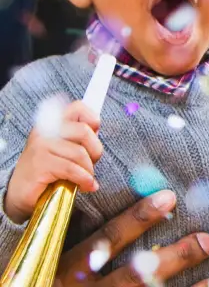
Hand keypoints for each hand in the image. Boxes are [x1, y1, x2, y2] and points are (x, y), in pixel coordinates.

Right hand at [5, 100, 102, 222]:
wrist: (20, 192)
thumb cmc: (46, 171)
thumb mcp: (64, 150)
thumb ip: (79, 139)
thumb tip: (97, 131)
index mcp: (52, 124)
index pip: (77, 108)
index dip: (92, 119)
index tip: (95, 133)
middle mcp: (45, 131)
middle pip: (84, 131)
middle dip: (95, 151)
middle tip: (92, 163)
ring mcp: (40, 146)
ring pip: (79, 153)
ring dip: (89, 170)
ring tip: (86, 179)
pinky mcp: (40, 164)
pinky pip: (72, 169)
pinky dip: (84, 179)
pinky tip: (86, 185)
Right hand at [54, 190, 208, 285]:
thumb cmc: (54, 277)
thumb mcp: (57, 257)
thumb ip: (87, 236)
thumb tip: (138, 193)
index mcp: (64, 269)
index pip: (104, 240)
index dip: (137, 219)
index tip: (169, 196)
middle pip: (133, 276)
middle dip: (173, 258)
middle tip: (206, 238)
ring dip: (185, 285)